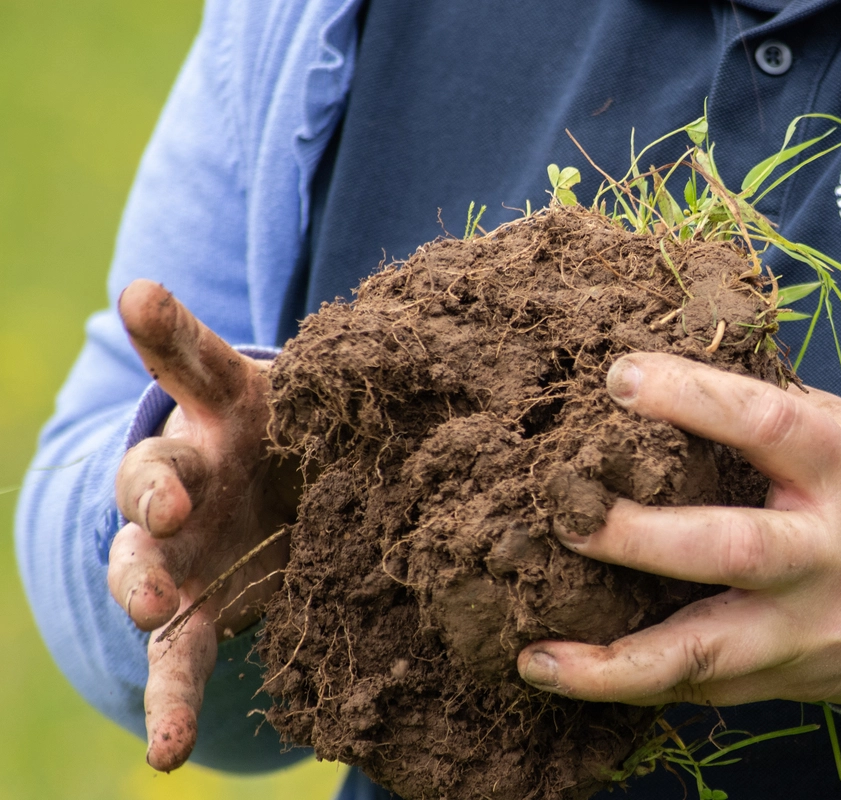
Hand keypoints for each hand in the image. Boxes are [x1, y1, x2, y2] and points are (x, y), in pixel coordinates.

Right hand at [108, 280, 296, 770]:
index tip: (143, 299)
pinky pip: (179, 662)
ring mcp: (184, 553)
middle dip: (152, 492)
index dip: (167, 331)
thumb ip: (253, 347)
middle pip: (150, 480)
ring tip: (155, 611)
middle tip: (166, 505)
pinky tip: (163, 752)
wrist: (292, 501)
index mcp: (217, 413)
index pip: (186, 365)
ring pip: (145, 571)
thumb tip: (167, 286)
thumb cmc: (296, 434)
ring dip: (144, 588)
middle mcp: (186, 481)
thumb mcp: (289, 386)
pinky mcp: (201, 613)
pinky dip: (169, 704)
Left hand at [517, 352, 840, 706]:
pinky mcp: (791, 677)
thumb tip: (660, 374)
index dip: (693, 396)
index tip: (618, 377)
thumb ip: (766, 410)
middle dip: (638, 536)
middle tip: (563, 518)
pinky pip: (706, 687)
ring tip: (535, 659)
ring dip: (613, 663)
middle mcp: (825, 550)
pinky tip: (573, 675)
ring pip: (706, 651)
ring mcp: (808, 625)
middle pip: (729, 548)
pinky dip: (635, 683)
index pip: (765, 421)